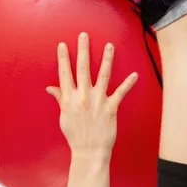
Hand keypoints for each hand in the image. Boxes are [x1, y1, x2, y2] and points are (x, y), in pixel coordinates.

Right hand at [45, 33, 137, 162]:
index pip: (65, 74)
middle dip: (83, 50)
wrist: (88, 151)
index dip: (64, 58)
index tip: (63, 45)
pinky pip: (121, 93)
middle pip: (83, 69)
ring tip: (109, 46)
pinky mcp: (111, 108)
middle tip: (84, 35)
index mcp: (69, 98)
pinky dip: (128, 84)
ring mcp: (97, 101)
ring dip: (107, 59)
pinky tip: (135, 74)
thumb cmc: (75, 135)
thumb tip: (50, 87)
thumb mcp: (64, 116)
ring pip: (103, 75)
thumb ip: (60, 99)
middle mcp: (83, 97)